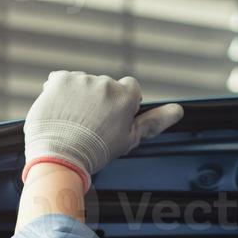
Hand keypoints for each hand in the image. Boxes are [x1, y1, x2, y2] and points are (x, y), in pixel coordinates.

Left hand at [23, 71, 183, 189]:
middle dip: (98, 102)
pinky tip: (59, 112)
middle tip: (89, 127)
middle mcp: (106, 83)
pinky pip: (60, 80)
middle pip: (105, 87)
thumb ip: (154, 122)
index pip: (130, 88)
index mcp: (126, 95)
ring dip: (79, 98)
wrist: (60, 158)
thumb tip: (179, 110)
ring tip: (71, 122)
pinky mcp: (59, 79)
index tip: (111, 120)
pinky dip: (59, 93)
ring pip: (83, 84)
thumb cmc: (96, 152)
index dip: (121, 105)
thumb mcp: (130, 139)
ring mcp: (81, 80)